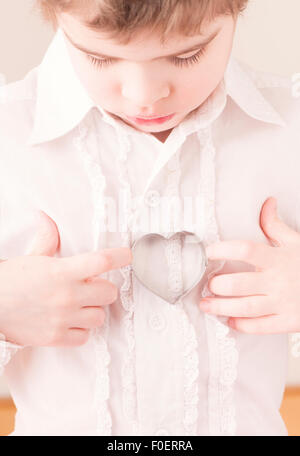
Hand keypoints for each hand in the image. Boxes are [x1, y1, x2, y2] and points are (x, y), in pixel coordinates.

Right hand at [0, 210, 131, 346]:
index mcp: (62, 271)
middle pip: (109, 293)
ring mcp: (62, 318)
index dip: (120, 257)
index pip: (102, 261)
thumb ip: (47, 237)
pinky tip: (71, 321)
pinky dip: (81, 330)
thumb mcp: (32, 255)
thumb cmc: (10, 280)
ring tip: (80, 305)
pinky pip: (85, 337)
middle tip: (93, 286)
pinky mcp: (55, 337)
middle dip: (104, 288)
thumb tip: (46, 218)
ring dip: (93, 310)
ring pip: (100, 316)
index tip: (128, 255)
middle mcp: (67, 295)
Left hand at [198, 197, 299, 333]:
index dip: (224, 250)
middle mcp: (278, 280)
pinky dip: (242, 325)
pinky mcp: (288, 321)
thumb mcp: (295, 242)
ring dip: (221, 307)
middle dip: (218, 285)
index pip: (246, 250)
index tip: (208, 251)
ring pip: (245, 307)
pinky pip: (261, 327)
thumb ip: (275, 225)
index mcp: (278, 258)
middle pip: (240, 283)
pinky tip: (230, 320)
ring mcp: (283, 302)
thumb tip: (266, 203)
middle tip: (207, 284)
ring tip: (206, 305)